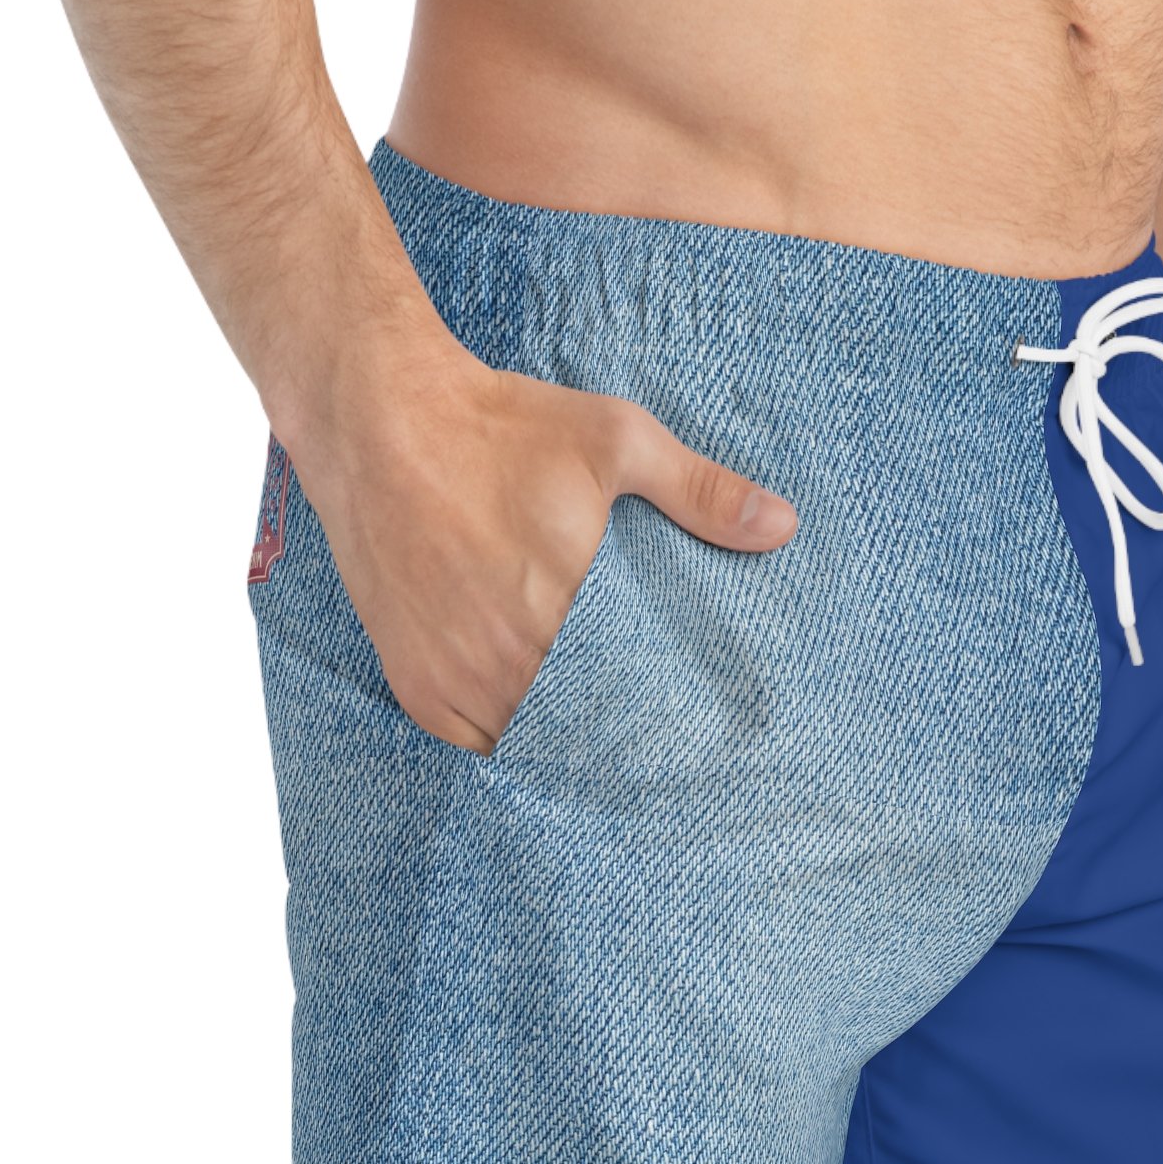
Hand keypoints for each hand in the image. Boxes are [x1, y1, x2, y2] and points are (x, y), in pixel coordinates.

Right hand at [287, 322, 797, 751]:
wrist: (378, 421)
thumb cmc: (502, 427)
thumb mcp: (615, 440)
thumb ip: (700, 491)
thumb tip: (784, 526)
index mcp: (566, 608)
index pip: (632, 700)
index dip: (659, 717)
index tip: (685, 724)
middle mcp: (506, 656)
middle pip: (580, 728)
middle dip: (614, 730)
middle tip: (649, 736)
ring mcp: (454, 677)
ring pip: (526, 741)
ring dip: (558, 736)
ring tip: (595, 731)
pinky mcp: (415, 683)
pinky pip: (470, 742)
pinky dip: (499, 735)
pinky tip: (529, 717)